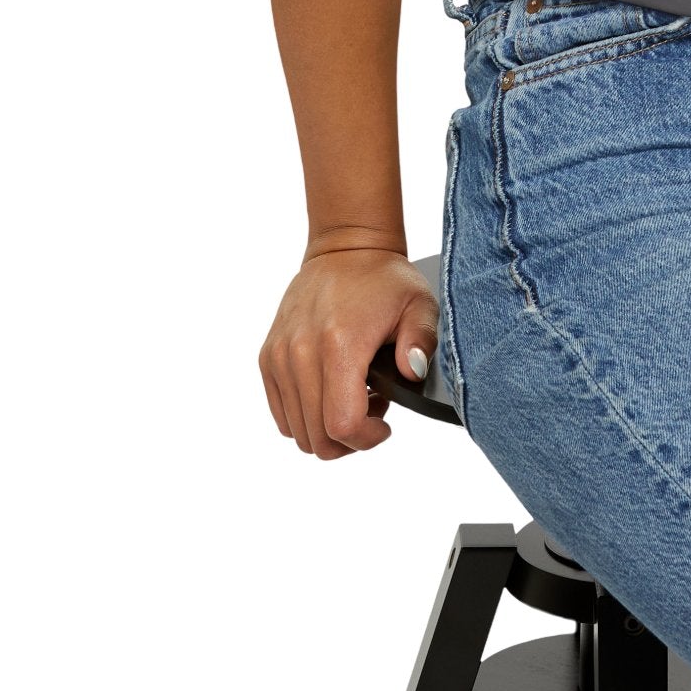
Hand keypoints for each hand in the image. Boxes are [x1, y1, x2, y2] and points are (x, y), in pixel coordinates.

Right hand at [258, 242, 439, 459]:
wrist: (346, 249)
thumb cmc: (384, 279)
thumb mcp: (419, 304)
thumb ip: (422, 341)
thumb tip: (412, 372)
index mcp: (340, 343)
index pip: (342, 424)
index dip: (367, 439)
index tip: (385, 425)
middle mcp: (302, 352)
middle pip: (317, 436)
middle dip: (350, 441)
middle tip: (372, 413)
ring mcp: (281, 355)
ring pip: (297, 430)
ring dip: (328, 429)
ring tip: (354, 399)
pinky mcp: (269, 357)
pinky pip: (281, 413)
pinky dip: (305, 417)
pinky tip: (331, 393)